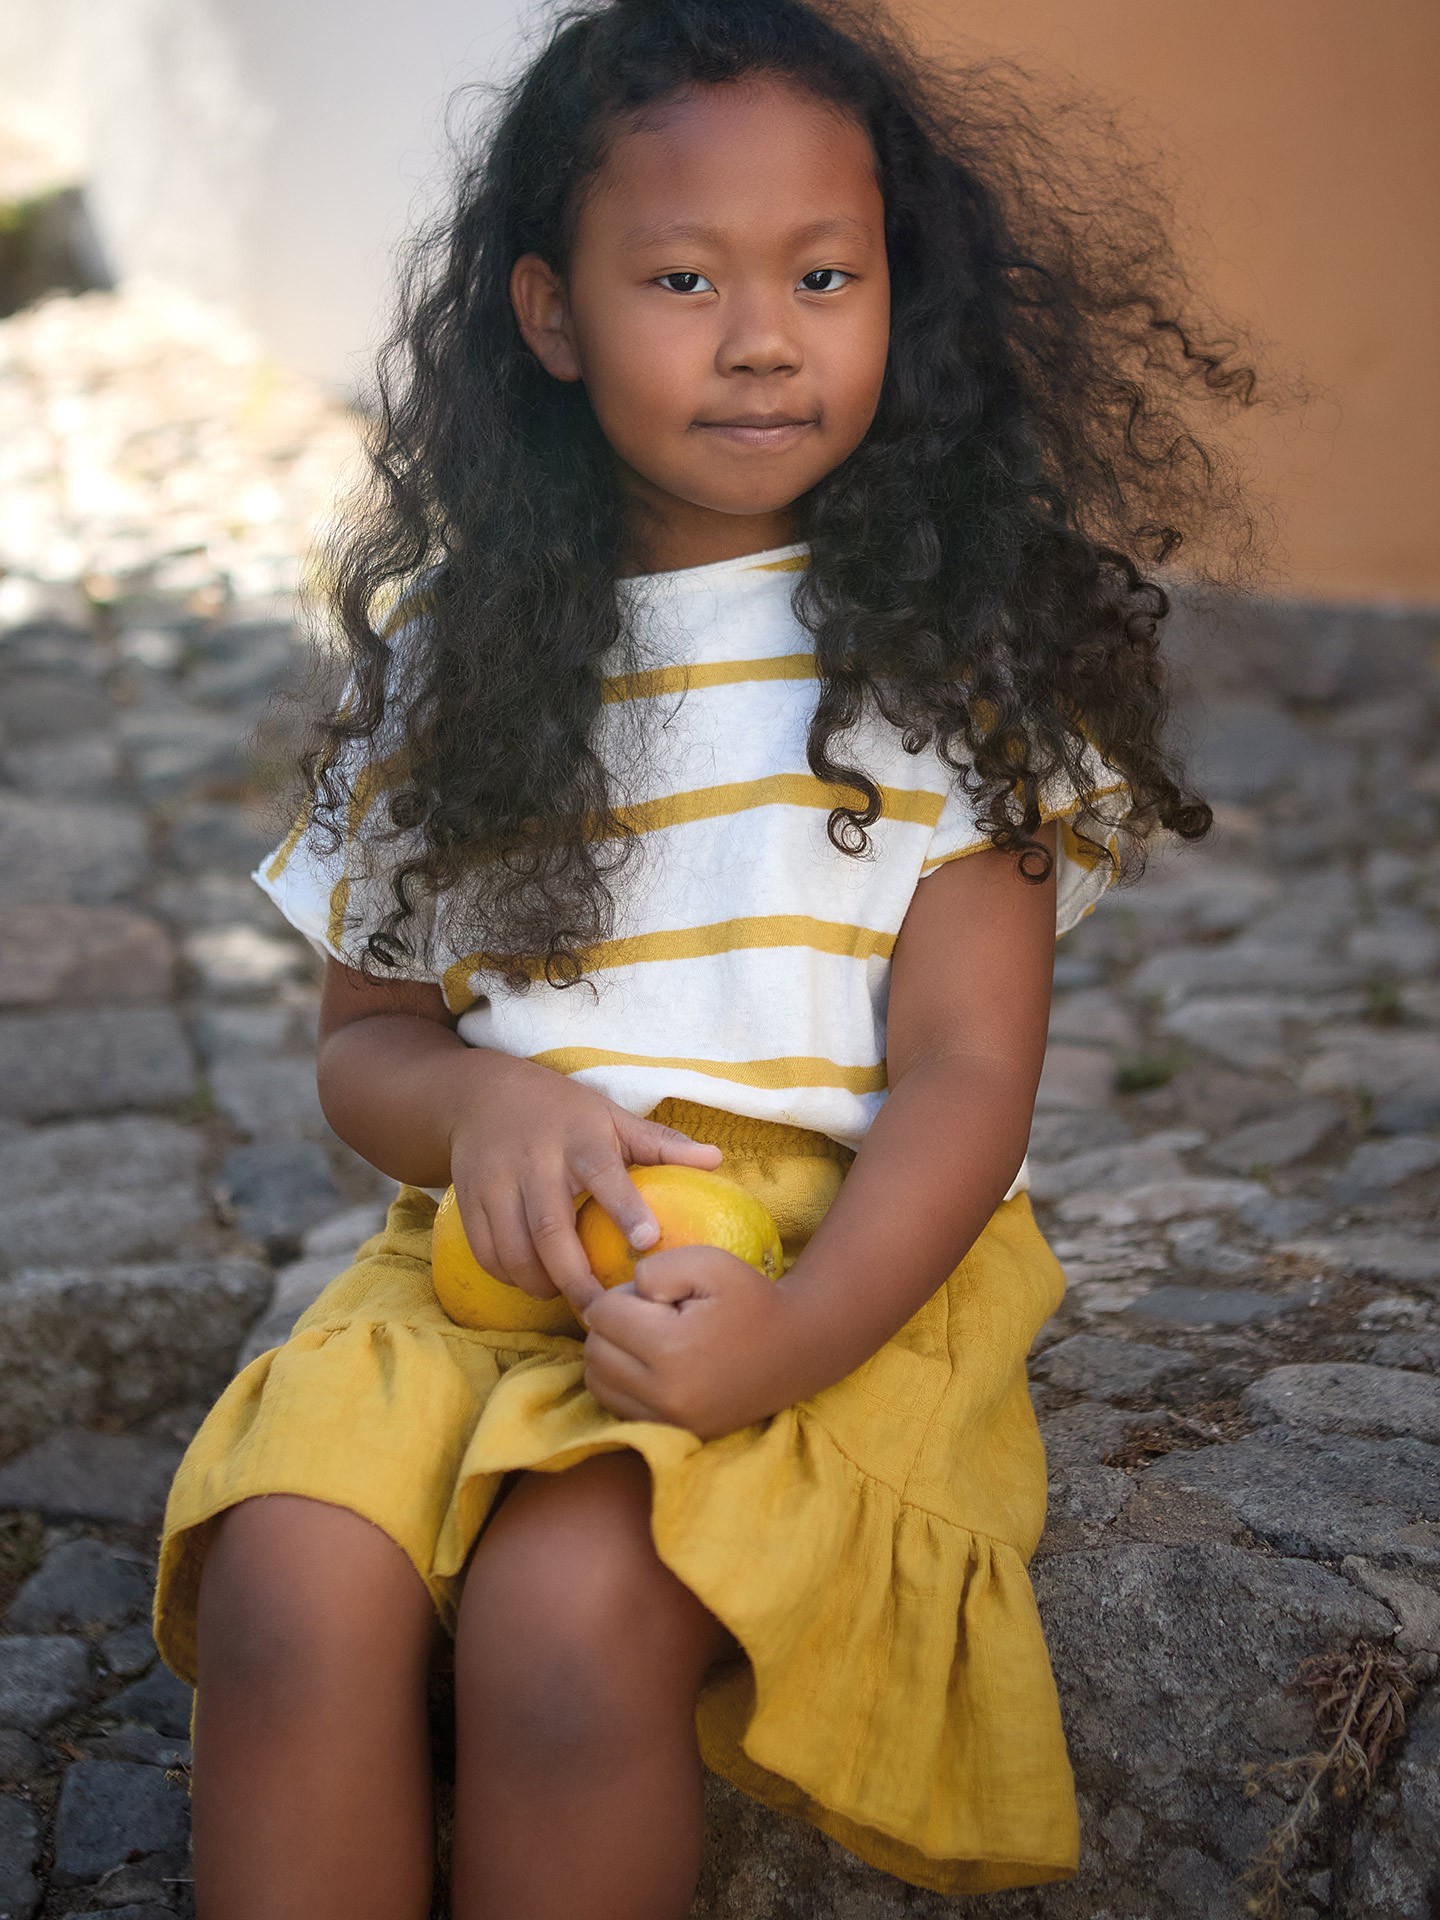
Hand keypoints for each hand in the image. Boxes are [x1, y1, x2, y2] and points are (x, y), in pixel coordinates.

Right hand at [448, 1055, 720, 1315]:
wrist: (483, 1095)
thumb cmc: (564, 1113)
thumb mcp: (612, 1116)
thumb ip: (661, 1143)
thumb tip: (717, 1159)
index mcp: (579, 1138)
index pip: (605, 1174)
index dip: (626, 1209)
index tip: (648, 1242)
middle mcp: (535, 1159)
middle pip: (550, 1227)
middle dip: (575, 1274)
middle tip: (603, 1308)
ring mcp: (496, 1180)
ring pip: (513, 1246)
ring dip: (539, 1281)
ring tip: (566, 1300)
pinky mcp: (468, 1198)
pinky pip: (485, 1250)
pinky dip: (508, 1275)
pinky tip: (532, 1283)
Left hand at [581, 1246, 800, 1439]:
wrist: (797, 1348)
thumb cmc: (752, 1299)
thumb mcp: (710, 1262)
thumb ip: (657, 1268)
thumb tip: (625, 1294)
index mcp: (671, 1351)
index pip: (602, 1313)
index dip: (626, 1294)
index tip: (660, 1296)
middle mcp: (665, 1396)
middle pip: (594, 1350)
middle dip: (614, 1324)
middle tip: (654, 1315)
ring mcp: (668, 1422)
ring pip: (598, 1382)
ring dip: (612, 1355)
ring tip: (651, 1340)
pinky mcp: (674, 1434)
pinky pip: (616, 1407)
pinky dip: (622, 1383)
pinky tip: (652, 1366)